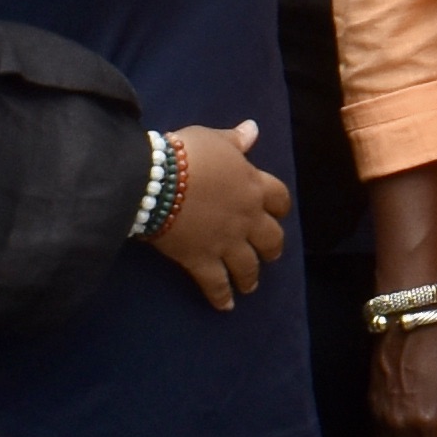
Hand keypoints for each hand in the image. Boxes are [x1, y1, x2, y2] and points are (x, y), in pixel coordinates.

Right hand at [151, 123, 289, 304]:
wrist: (156, 180)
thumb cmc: (186, 153)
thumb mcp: (213, 139)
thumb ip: (235, 140)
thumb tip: (253, 129)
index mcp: (253, 185)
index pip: (279, 199)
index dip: (279, 208)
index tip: (277, 214)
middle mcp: (247, 217)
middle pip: (271, 238)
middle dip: (272, 249)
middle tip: (269, 255)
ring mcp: (227, 241)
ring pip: (249, 266)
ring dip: (251, 277)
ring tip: (250, 286)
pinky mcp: (202, 260)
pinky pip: (217, 284)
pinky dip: (222, 297)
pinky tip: (225, 307)